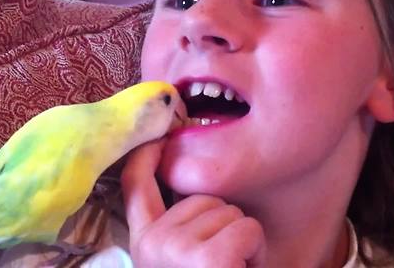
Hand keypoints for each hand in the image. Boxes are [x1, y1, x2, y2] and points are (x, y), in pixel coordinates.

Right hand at [121, 141, 265, 267]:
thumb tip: (189, 184)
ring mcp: (177, 247)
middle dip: (223, 223)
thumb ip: (179, 226)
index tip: (159, 138)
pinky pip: (249, 229)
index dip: (146, 155)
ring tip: (234, 267)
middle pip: (203, 195)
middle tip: (224, 261)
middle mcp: (152, 242)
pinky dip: (257, 251)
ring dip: (242, 240)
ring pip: (230, 210)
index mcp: (143, 242)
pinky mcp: (208, 259)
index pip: (136, 184)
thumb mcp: (182, 257)